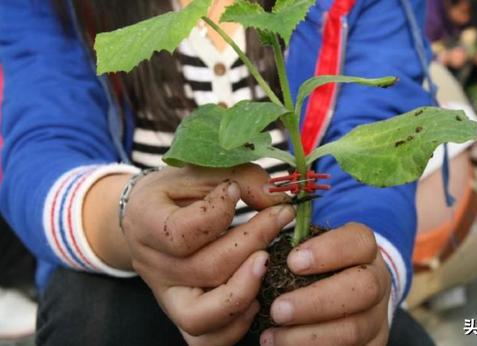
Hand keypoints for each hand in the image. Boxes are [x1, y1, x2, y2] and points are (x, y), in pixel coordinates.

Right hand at [122, 164, 294, 344]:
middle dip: (252, 242)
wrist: (149, 219)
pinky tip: (256, 295)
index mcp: (146, 223)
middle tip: (281, 217)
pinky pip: (205, 341)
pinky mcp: (182, 316)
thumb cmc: (178, 192)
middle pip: (203, 270)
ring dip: (243, 291)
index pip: (180, 233)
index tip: (237, 190)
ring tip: (266, 262)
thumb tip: (277, 198)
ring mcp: (166, 297)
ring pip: (200, 317)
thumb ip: (239, 178)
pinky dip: (235, 327)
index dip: (218, 213)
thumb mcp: (200, 170)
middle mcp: (152, 266)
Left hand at [260, 223, 391, 345]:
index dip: (329, 251)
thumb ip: (293, 249)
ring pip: (354, 329)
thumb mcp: (310, 250)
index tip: (293, 261)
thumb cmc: (317, 269)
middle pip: (363, 288)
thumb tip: (260, 255)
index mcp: (364, 249)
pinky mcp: (373, 344)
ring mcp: (378, 317)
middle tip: (278, 310)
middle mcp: (378, 281)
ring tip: (271, 337)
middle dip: (317, 301)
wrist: (345, 299)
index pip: (359, 242)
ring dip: (308, 336)